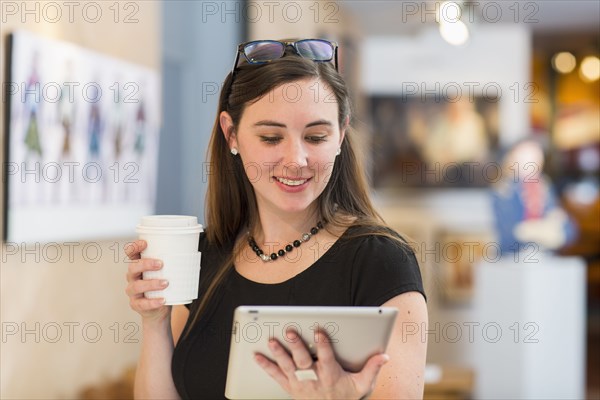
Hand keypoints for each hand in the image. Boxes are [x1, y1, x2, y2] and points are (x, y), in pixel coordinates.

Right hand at [124, 240, 170, 322]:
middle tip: (161, 264)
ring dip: (151, 283)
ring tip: (166, 283)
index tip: (145, 243)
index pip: (131, 253)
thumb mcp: (167, 273)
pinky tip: (162, 300)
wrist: (159, 310)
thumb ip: (174, 264)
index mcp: (139, 266)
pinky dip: (153, 302)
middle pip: (132, 267)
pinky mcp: (136, 305)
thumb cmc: (164, 287)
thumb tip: (193, 257)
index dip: (135, 247)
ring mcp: (133, 292)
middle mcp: (133, 277)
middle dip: (146, 264)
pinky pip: (142, 303)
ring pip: (136, 286)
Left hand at [254, 329, 388, 399]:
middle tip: (289, 330)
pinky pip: (276, 376)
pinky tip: (257, 355)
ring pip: (288, 366)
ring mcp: (300, 383)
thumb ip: (372, 369)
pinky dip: (265, 365)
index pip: (327, 357)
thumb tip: (384, 356)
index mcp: (331, 375)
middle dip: (296, 345)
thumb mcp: (363, 385)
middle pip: (303, 360)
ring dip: (279, 353)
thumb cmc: (346, 396)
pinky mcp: (289, 387)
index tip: (318, 330)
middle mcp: (313, 379)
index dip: (323, 344)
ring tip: (271, 340)